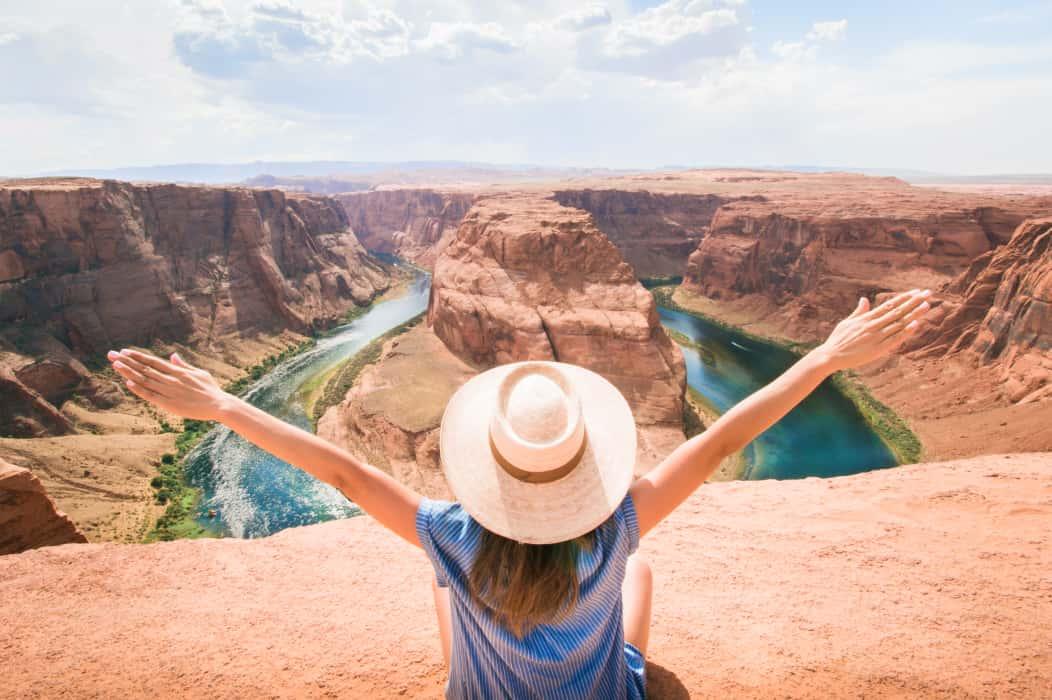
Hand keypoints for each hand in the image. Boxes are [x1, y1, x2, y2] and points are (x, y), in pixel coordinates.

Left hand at [107, 349, 233, 420]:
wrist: (219, 405)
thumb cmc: (211, 390)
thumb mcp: (199, 373)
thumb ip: (183, 365)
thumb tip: (173, 356)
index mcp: (177, 371)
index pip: (152, 361)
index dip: (137, 356)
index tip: (124, 351)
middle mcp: (171, 379)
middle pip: (144, 368)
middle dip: (126, 361)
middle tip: (111, 354)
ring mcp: (169, 391)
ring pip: (144, 380)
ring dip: (129, 372)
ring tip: (115, 365)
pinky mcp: (169, 404)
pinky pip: (151, 395)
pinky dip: (140, 389)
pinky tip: (129, 383)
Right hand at [814, 289, 931, 371]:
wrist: (830, 356)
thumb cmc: (838, 339)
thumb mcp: (847, 322)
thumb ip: (859, 311)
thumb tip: (864, 299)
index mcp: (866, 318)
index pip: (889, 305)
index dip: (904, 298)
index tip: (916, 292)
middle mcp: (873, 325)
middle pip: (897, 311)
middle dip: (913, 302)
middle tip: (927, 293)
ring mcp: (876, 337)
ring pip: (898, 323)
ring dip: (913, 314)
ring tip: (926, 305)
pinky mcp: (877, 349)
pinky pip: (894, 339)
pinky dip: (905, 332)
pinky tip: (916, 324)